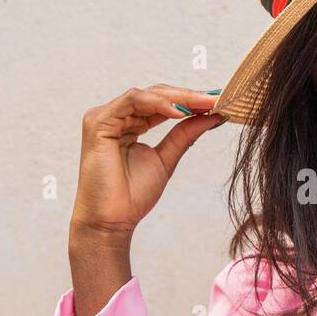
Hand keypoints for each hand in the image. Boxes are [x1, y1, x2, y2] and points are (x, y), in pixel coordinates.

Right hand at [69, 84, 224, 240]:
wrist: (112, 220)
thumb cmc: (133, 196)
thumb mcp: (167, 159)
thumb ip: (185, 135)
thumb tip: (213, 117)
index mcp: (129, 124)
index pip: (161, 103)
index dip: (190, 101)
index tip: (218, 102)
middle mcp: (115, 117)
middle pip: (155, 94)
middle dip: (189, 96)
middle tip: (217, 99)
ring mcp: (104, 117)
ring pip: (146, 95)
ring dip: (178, 98)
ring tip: (204, 104)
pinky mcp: (98, 122)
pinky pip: (132, 101)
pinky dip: (157, 103)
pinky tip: (179, 112)